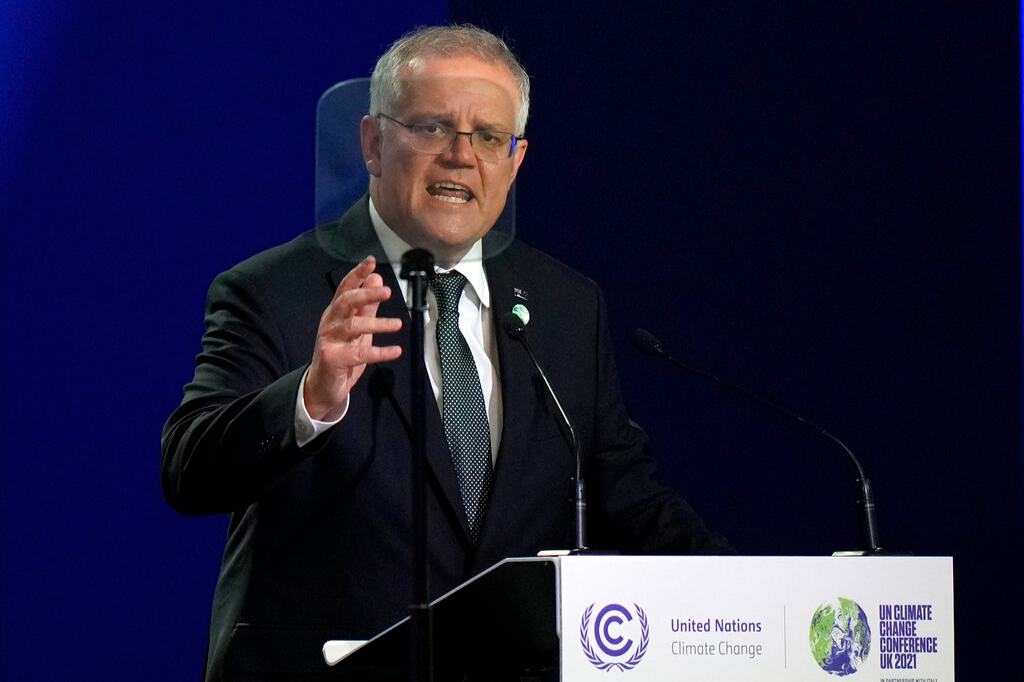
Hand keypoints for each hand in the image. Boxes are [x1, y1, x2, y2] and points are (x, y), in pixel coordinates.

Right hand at [303, 256, 402, 419]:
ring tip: (398, 324)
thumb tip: (376, 279)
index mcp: (336, 312)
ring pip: (352, 326)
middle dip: (366, 294)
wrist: (323, 385)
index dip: (357, 273)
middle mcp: (331, 323)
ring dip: (377, 323)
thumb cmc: (341, 353)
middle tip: (386, 291)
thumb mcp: (357, 327)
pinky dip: (379, 352)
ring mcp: (330, 340)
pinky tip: (395, 351)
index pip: (345, 287)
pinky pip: (359, 354)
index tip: (371, 262)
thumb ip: (367, 305)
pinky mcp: (333, 359)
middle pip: (346, 302)